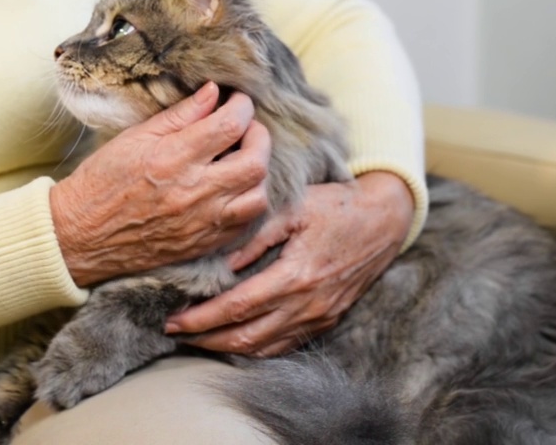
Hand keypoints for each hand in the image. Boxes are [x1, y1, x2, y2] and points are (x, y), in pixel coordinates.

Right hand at [50, 82, 271, 286]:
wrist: (80, 234)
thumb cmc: (102, 181)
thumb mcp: (135, 137)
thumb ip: (180, 116)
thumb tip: (213, 92)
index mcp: (174, 158)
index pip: (230, 124)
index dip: (242, 106)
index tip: (236, 101)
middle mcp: (193, 192)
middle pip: (255, 162)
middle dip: (259, 138)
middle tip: (246, 129)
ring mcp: (201, 222)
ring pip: (258, 197)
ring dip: (257, 174)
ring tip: (241, 161)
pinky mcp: (202, 244)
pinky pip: (245, 225)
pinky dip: (247, 203)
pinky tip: (234, 190)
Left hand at [164, 170, 413, 356]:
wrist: (383, 221)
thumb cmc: (335, 207)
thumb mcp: (294, 208)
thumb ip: (255, 234)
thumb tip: (221, 263)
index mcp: (296, 276)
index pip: (237, 308)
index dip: (202, 318)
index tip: (173, 318)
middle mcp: (307, 305)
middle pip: (246, 337)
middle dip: (204, 338)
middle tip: (172, 331)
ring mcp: (318, 318)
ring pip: (263, 348)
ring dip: (224, 347)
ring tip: (194, 337)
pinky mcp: (325, 321)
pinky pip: (283, 346)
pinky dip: (254, 348)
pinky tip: (231, 339)